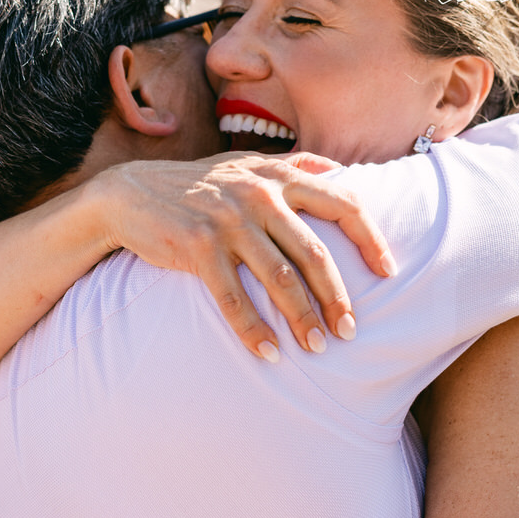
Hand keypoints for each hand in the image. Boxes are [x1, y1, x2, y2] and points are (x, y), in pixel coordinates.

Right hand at [89, 152, 395, 360]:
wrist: (130, 193)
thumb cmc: (198, 185)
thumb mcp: (246, 165)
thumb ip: (292, 165)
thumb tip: (337, 170)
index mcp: (277, 176)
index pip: (342, 203)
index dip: (371, 238)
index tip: (389, 271)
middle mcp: (258, 195)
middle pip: (314, 252)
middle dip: (336, 296)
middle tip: (349, 331)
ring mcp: (227, 220)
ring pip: (279, 278)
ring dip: (302, 318)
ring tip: (317, 348)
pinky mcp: (197, 246)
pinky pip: (233, 297)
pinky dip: (253, 328)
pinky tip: (268, 352)